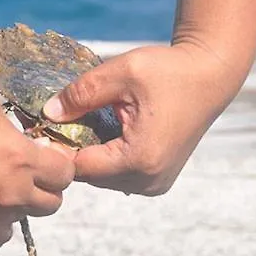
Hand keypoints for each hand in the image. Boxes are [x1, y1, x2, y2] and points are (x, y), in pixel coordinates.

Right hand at [0, 87, 75, 243]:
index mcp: (20, 158)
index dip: (60, 161)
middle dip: (47, 184)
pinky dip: (0, 220)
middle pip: (54, 201)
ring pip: (28, 216)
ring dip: (23, 201)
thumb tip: (26, 135)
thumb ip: (12, 120)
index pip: (66, 172)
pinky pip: (3, 233)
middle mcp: (13, 193)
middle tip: (27, 168)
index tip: (44, 151)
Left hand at [41, 44, 243, 195]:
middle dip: (75, 150)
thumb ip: (81, 94)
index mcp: (139, 158)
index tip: (46, 126)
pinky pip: (120, 176)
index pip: (80, 167)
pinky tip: (109, 133)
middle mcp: (148, 180)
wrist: (210, 77)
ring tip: (87, 124)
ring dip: (92, 155)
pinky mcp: (159, 181)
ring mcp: (155, 185)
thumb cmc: (170, 71)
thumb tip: (48, 113)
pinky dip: (109, 159)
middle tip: (65, 120)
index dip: (59, 147)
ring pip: (103, 179)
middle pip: (90, 176)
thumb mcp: (122, 73)